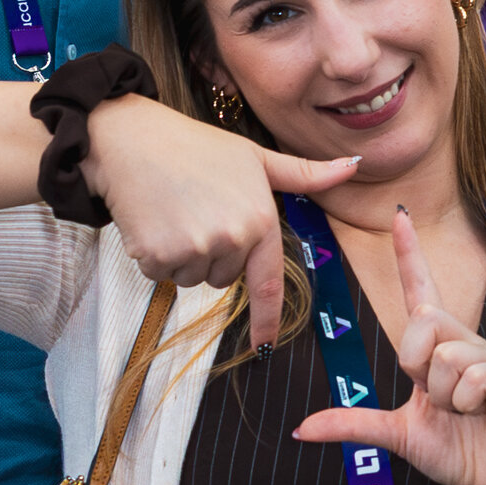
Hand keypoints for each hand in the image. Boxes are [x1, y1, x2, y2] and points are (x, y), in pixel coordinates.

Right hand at [80, 96, 361, 349]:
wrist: (132, 140)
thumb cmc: (197, 146)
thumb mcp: (256, 157)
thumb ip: (304, 174)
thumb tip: (353, 166)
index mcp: (260, 220)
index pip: (268, 284)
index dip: (266, 319)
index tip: (267, 344)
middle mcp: (232, 239)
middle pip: (223, 277)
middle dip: (212, 254)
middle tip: (197, 211)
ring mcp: (194, 249)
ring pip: (191, 278)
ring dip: (182, 256)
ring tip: (174, 212)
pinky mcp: (157, 256)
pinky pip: (160, 274)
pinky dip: (154, 255)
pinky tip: (152, 220)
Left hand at [293, 210, 485, 484]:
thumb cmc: (456, 452)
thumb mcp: (397, 434)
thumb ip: (354, 424)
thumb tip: (301, 429)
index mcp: (437, 351)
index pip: (421, 292)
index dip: (409, 255)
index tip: (400, 217)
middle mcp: (464, 344)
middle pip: (424, 323)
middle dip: (417, 368)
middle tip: (436, 400)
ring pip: (446, 355)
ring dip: (445, 396)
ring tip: (462, 412)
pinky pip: (474, 376)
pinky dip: (467, 403)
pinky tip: (481, 413)